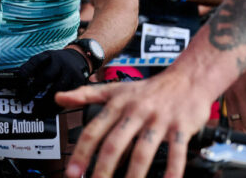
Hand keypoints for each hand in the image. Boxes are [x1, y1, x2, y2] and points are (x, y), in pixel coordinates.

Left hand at [16, 48, 87, 106]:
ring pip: (58, 89)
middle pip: (46, 76)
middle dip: (34, 90)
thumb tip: (17, 81)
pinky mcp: (78, 83)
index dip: (27, 69)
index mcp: (49, 56)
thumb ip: (33, 68)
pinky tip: (49, 112)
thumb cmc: (56, 62)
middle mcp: (60, 63)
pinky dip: (58, 106)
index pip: (36, 61)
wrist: (78, 58)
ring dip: (45, 102)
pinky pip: (68, 97)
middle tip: (24, 99)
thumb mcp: (45, 59)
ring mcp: (70, 73)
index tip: (20, 78)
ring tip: (36, 111)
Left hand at [56, 70, 212, 177]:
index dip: (81, 152)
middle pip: (115, 143)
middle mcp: (136, 111)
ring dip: (133, 175)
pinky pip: (176, 152)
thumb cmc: (149, 88)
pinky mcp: (181, 127)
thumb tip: (58, 97)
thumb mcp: (115, 88)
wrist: (188, 78)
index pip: (94, 130)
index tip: (72, 172)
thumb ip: (86, 94)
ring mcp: (159, 120)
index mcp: (118, 104)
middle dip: (102, 168)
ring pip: (143, 151)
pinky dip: (173, 170)